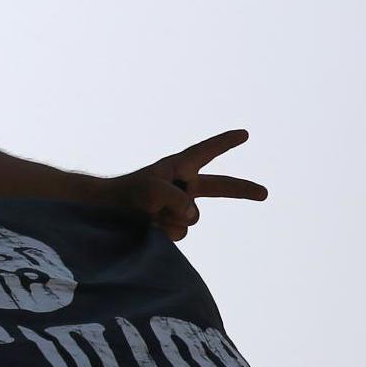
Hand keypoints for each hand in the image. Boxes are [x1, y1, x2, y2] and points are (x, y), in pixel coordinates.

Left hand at [107, 128, 267, 241]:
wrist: (101, 215)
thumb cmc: (124, 194)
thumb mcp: (153, 190)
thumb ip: (179, 200)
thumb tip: (193, 215)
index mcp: (177, 168)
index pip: (207, 151)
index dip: (226, 143)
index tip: (244, 134)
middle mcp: (180, 186)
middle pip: (219, 187)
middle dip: (242, 190)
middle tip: (264, 193)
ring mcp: (175, 207)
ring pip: (192, 218)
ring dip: (172, 220)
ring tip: (149, 216)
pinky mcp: (168, 225)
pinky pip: (180, 232)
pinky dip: (166, 232)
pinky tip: (149, 228)